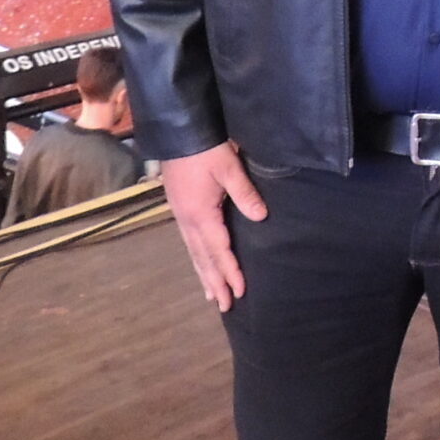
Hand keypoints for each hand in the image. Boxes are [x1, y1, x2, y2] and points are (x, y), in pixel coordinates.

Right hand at [160, 141, 266, 311]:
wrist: (178, 132)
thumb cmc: (205, 149)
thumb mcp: (228, 167)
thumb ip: (244, 193)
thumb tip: (261, 217)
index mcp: (201, 214)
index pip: (219, 250)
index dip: (230, 271)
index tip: (239, 291)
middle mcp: (188, 221)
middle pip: (203, 258)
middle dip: (215, 282)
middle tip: (226, 306)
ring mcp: (182, 216)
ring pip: (194, 253)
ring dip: (204, 275)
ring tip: (212, 295)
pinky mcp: (180, 209)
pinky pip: (189, 242)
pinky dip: (197, 258)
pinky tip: (201, 263)